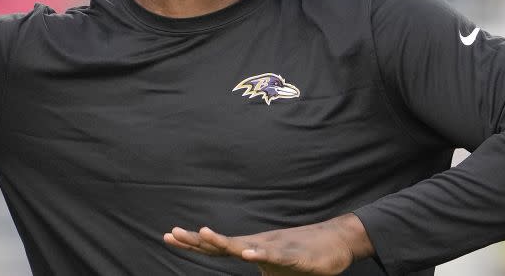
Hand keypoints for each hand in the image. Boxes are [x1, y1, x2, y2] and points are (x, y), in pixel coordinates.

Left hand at [163, 214, 373, 275]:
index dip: (193, 243)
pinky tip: (249, 255)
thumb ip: (259, 269)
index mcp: (251, 248)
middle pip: (223, 243)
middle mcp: (258, 244)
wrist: (335, 243)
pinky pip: (276, 256)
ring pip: (247, 246)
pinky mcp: (294, 256)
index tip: (168, 236)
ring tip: (205, 234)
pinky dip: (262, 255)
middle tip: (171, 232)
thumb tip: (254, 272)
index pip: (216, 247)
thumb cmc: (302, 256)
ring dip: (225, 242)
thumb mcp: (273, 267)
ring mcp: (275, 249)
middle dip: (197, 240)